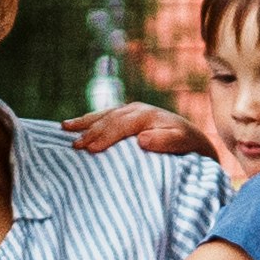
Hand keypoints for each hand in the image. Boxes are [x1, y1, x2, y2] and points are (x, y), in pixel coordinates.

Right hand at [61, 102, 196, 154]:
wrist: (195, 141)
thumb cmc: (188, 147)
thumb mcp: (184, 144)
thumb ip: (166, 141)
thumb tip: (142, 139)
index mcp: (147, 115)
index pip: (121, 125)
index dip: (105, 136)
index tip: (91, 149)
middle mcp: (137, 109)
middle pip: (109, 119)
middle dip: (90, 132)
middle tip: (74, 146)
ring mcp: (130, 111)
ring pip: (103, 115)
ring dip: (84, 122)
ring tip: (64, 129)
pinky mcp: (126, 116)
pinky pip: (104, 117)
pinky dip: (88, 120)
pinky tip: (72, 125)